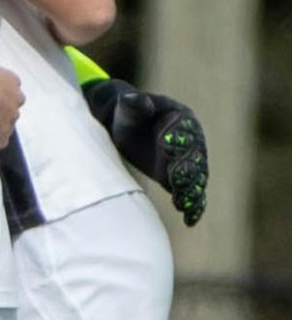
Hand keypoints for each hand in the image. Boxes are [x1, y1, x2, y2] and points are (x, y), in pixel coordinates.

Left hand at [85, 78, 208, 224]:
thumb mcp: (127, 108)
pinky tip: (190, 220)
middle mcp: (190, 140)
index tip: (164, 144)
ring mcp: (186, 161)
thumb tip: (133, 99)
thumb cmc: (125, 114)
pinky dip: (192, 205)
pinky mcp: (177, 177)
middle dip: (186, 168)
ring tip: (184, 204)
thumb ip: (133, 105)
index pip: (182, 129)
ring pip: (194, 176)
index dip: (174, 137)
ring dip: (190, 190)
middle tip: (177, 179)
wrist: (124, 128)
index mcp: (181, 117)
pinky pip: (190, 191)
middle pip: (192, 155)